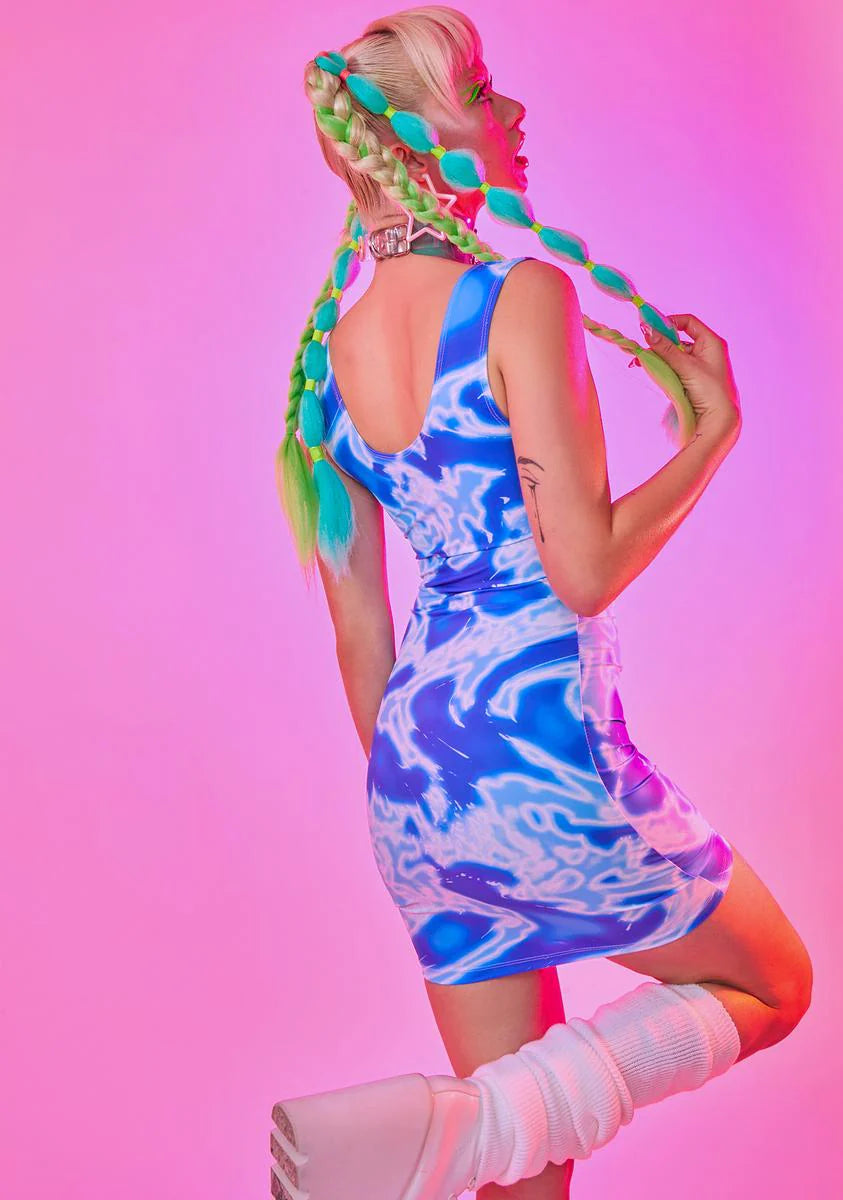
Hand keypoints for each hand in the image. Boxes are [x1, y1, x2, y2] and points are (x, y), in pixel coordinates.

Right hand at [641, 313, 741, 440]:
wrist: (718, 420)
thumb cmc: (709, 391)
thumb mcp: (686, 367)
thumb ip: (665, 349)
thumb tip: (646, 329)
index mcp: (711, 342)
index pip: (688, 322)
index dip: (669, 322)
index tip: (651, 327)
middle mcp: (705, 351)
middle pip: (677, 339)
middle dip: (659, 343)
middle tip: (642, 347)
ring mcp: (698, 366)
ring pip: (673, 355)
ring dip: (657, 357)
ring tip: (640, 361)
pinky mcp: (690, 379)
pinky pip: (673, 368)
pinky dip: (661, 368)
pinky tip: (648, 369)